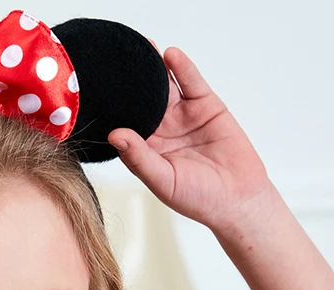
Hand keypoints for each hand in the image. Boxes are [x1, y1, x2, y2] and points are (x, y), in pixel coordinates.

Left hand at [108, 44, 274, 231]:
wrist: (237, 198)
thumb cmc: (196, 198)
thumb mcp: (162, 179)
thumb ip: (138, 157)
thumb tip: (114, 134)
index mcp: (144, 149)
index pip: (124, 123)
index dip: (112, 109)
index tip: (96, 92)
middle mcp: (161, 130)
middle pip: (141, 101)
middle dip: (129, 83)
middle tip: (113, 62)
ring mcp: (183, 116)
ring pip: (165, 87)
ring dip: (153, 68)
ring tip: (140, 48)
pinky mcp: (206, 106)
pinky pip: (191, 83)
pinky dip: (182, 68)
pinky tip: (170, 55)